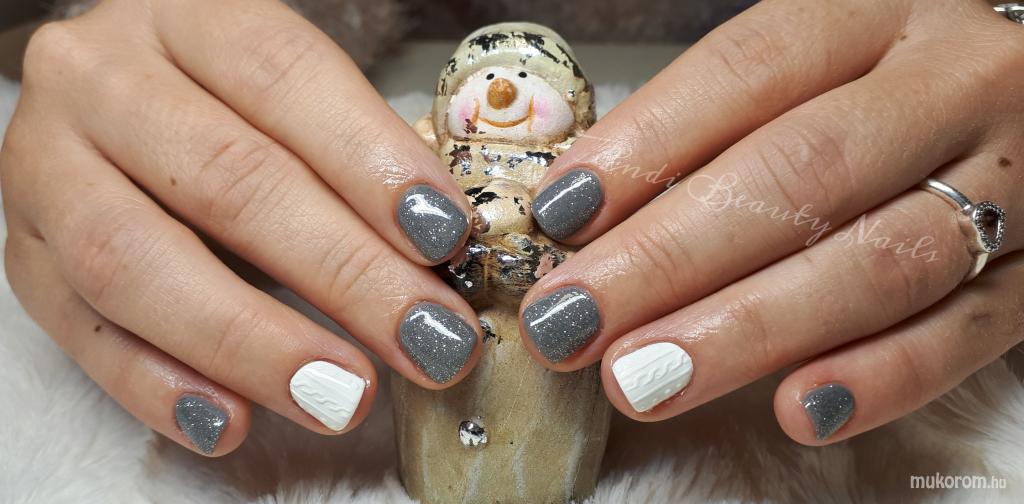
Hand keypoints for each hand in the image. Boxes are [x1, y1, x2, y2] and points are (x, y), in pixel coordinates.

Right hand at [1, 0, 481, 455]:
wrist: (117, 104)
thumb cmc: (235, 104)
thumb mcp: (297, 97)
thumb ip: (360, 157)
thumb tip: (438, 253)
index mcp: (190, 17)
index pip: (285, 77)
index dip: (370, 161)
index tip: (444, 236)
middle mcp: (101, 78)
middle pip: (225, 178)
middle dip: (341, 273)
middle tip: (425, 340)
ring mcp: (44, 166)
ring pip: (133, 260)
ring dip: (250, 342)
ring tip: (340, 396)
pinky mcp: (20, 254)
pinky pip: (78, 330)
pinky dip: (157, 386)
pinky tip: (231, 422)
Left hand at [519, 0, 1023, 443]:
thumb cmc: (897, 84)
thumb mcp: (826, 60)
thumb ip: (727, 120)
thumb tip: (592, 213)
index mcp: (878, 11)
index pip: (748, 69)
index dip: (646, 144)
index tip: (561, 216)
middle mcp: (955, 81)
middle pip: (801, 172)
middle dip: (670, 257)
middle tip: (572, 321)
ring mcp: (1019, 176)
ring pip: (881, 259)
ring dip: (749, 330)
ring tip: (645, 377)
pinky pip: (971, 329)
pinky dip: (884, 376)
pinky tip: (799, 411)